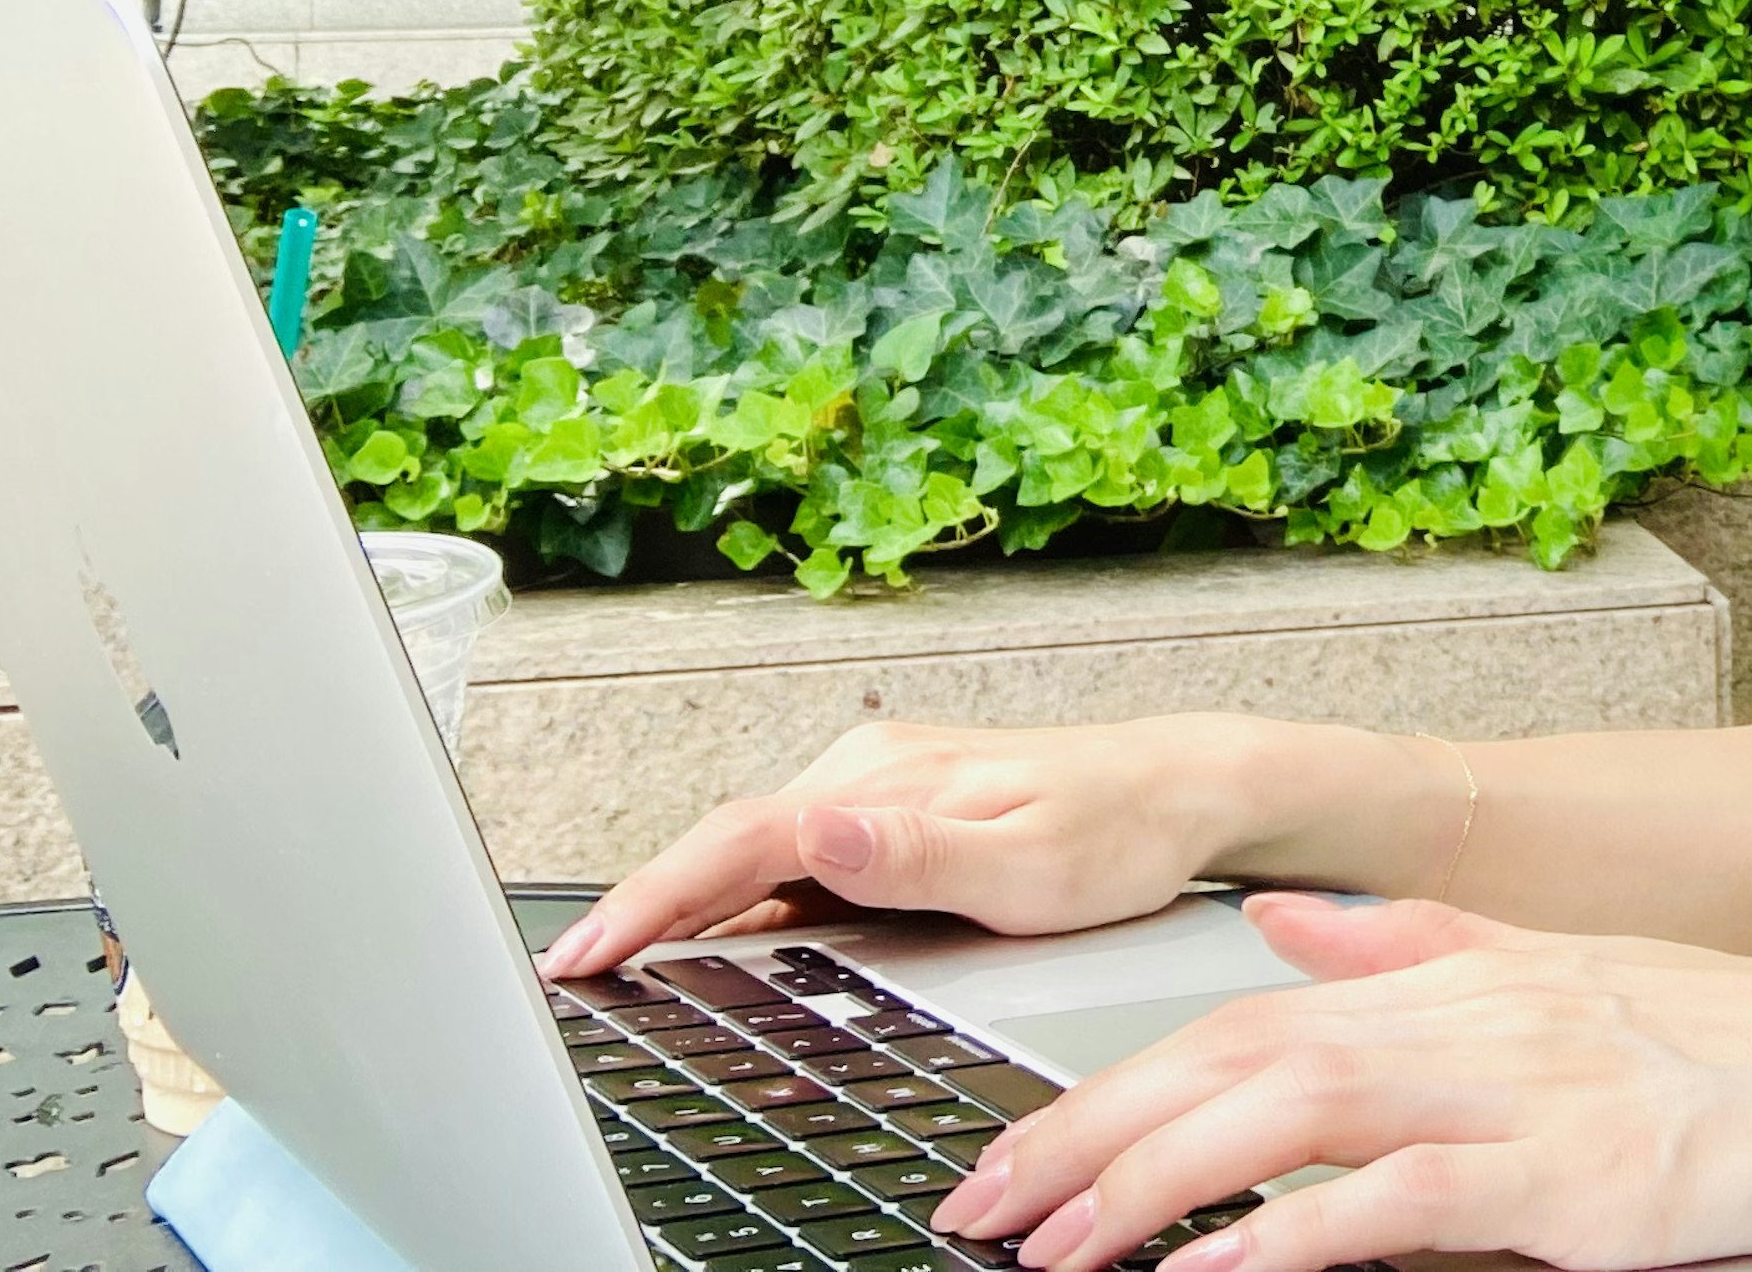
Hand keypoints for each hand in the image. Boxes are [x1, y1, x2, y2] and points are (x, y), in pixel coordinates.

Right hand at [539, 716, 1247, 979]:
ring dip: (679, 905)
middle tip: (568, 978)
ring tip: (610, 967)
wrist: (1183, 792)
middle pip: (723, 849)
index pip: (733, 844)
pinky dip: (735, 902)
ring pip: (750, 856)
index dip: (647, 902)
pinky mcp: (890, 816)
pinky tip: (710, 941)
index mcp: (879, 782)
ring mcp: (873, 792)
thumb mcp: (1024, 865)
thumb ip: (913, 855)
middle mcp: (864, 775)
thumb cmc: (1119, 831)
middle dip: (639, 909)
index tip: (581, 956)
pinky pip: (790, 863)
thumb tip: (813, 834)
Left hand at [927, 892, 1751, 1271]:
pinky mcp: (1575, 1172)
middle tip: (978, 1212)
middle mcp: (1475, 1014)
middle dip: (1086, 1138)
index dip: (1114, 1086)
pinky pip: (1400, 1202)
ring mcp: (1525, 1090)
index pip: (1244, 1022)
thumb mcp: (1572, 977)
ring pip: (1290, 1115)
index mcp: (1463, 974)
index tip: (1015, 1154)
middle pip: (1235, 1062)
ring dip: (1149, 1187)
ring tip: (1050, 1252)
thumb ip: (1418, 948)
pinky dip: (1291, 1237)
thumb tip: (1282, 929)